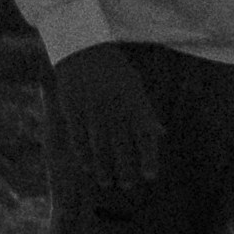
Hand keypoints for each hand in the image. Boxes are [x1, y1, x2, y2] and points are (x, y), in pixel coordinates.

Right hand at [49, 43, 163, 212]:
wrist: (82, 48)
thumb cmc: (113, 69)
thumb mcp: (134, 86)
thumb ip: (146, 111)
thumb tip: (161, 133)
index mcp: (133, 100)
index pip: (144, 134)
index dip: (148, 157)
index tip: (151, 176)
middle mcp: (114, 106)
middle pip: (122, 145)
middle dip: (126, 168)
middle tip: (128, 186)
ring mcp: (92, 108)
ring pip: (99, 146)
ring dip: (104, 167)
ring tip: (107, 183)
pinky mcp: (72, 108)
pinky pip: (78, 137)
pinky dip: (83, 154)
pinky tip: (87, 168)